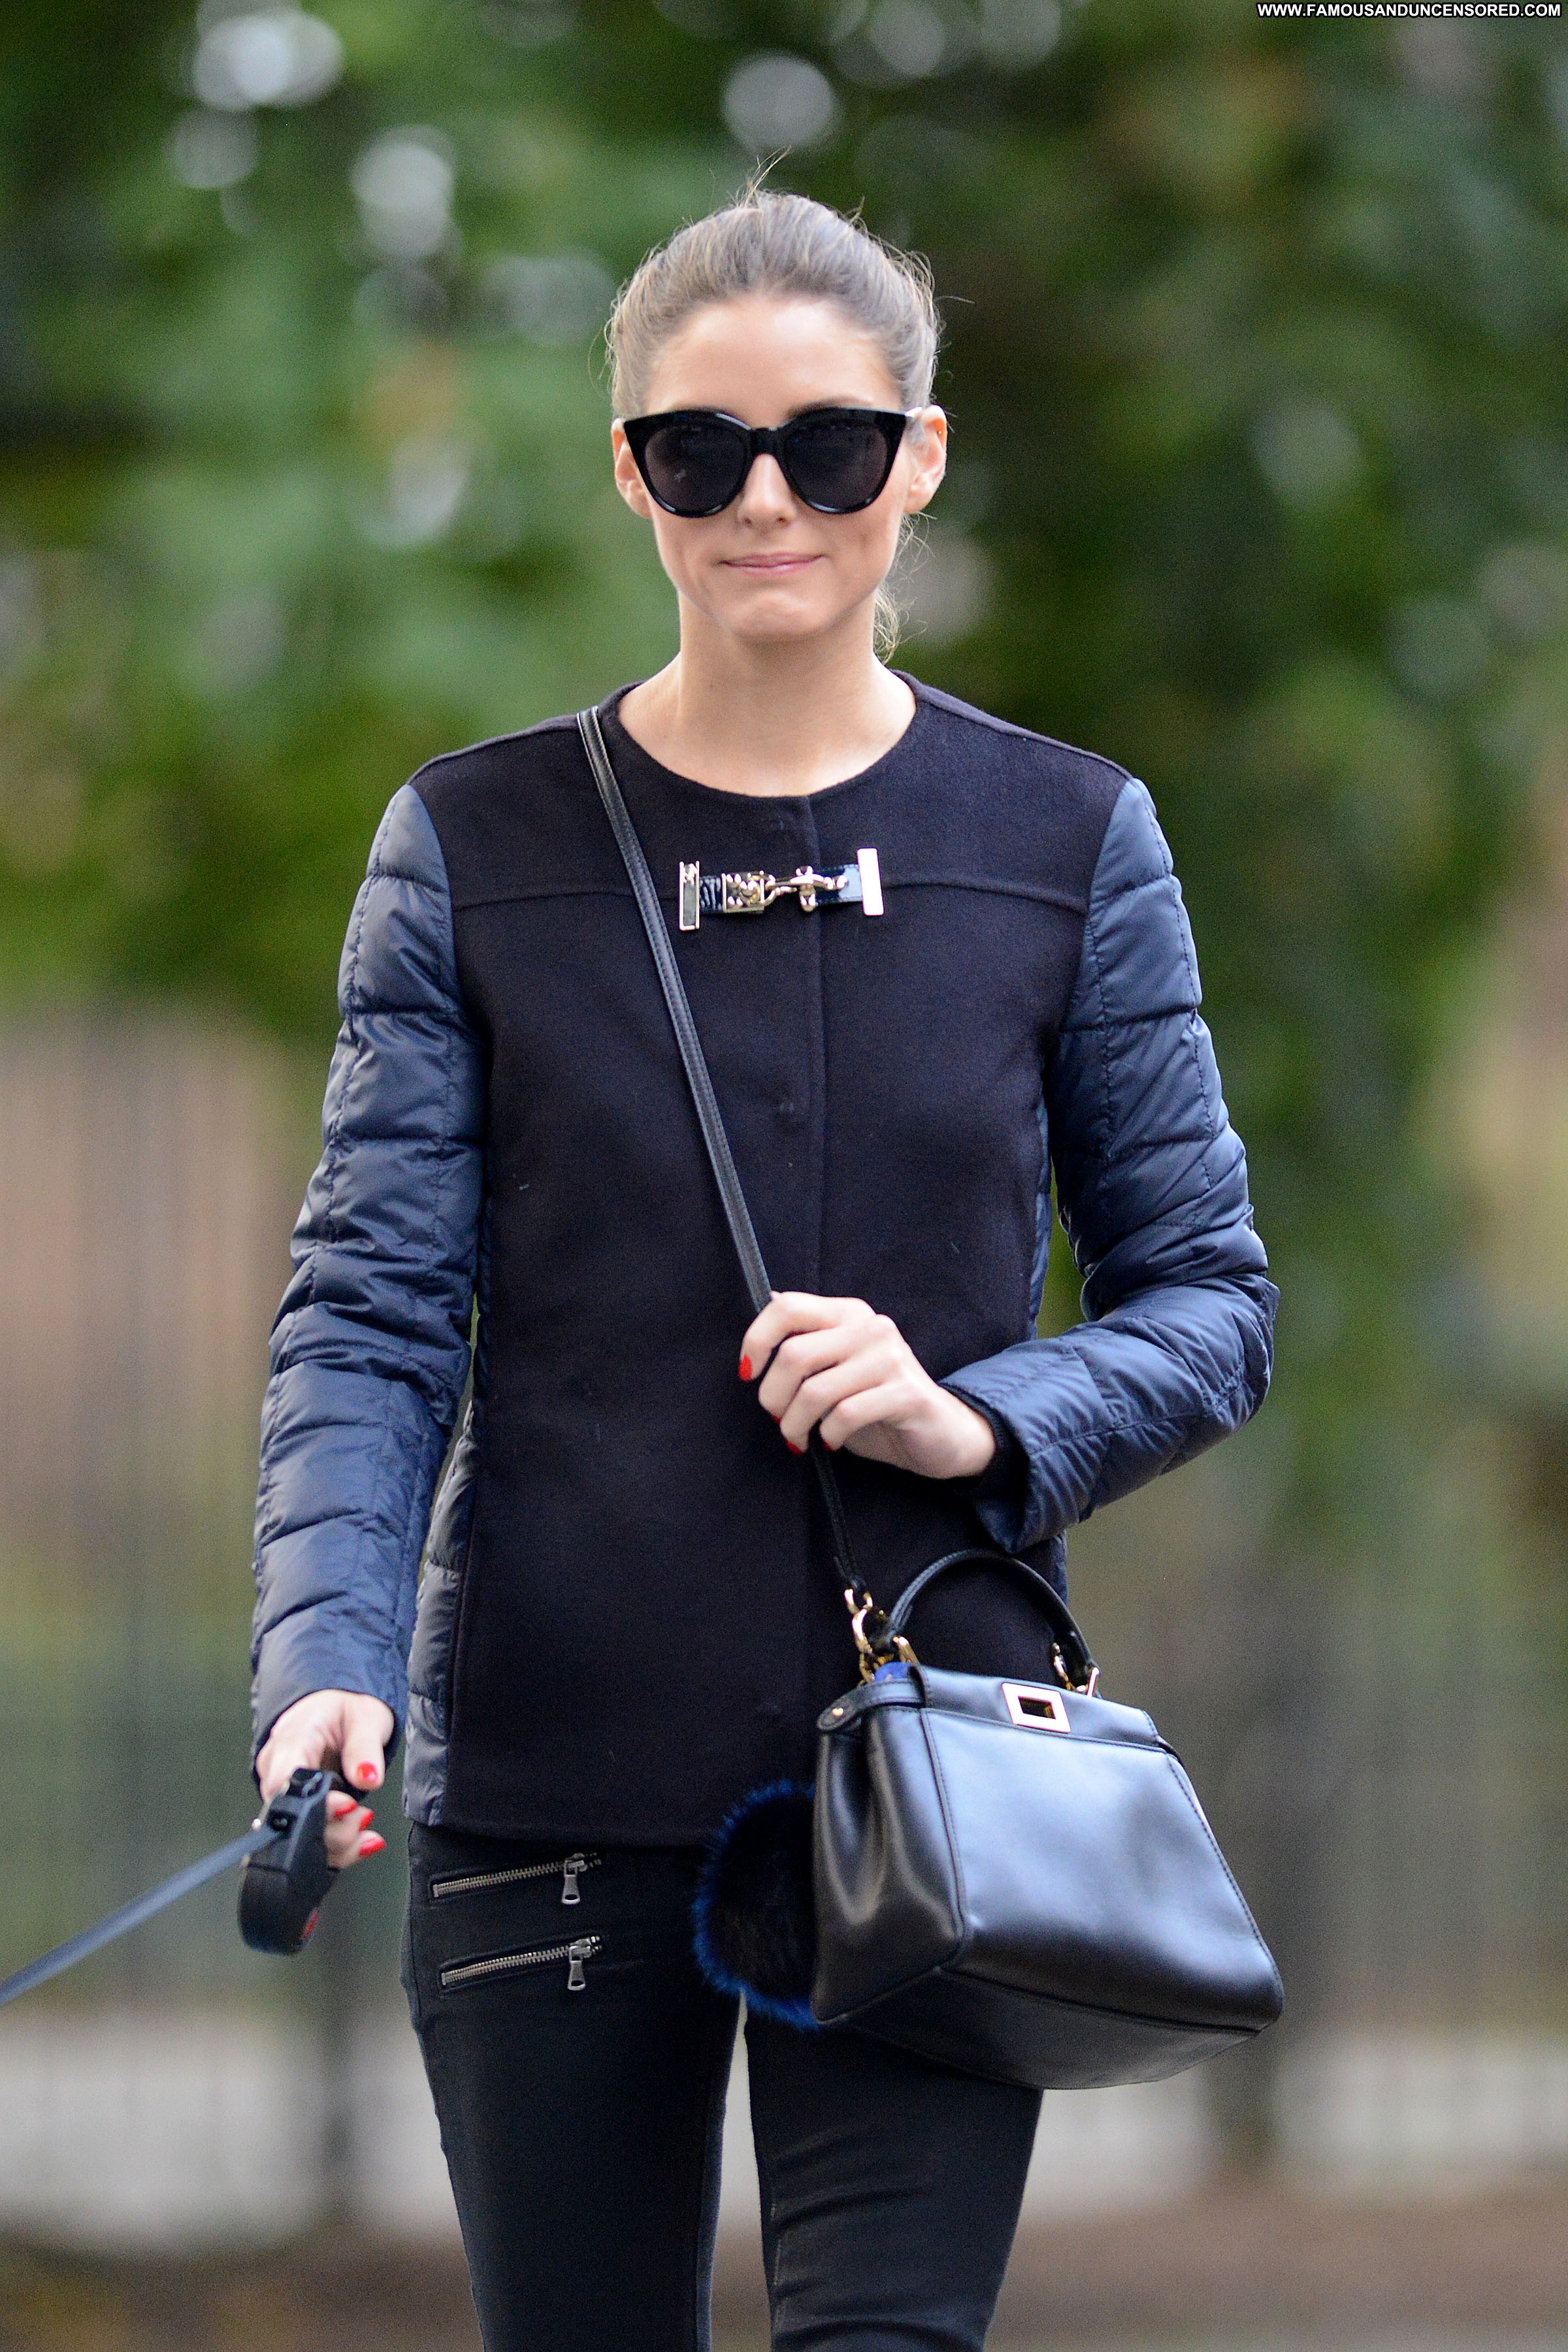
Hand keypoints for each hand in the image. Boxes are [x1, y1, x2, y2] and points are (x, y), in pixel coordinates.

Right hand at [256, 1689, 395, 1870]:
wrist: (340, 1706)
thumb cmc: (348, 1709)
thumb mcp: (366, 1718)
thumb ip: (365, 1749)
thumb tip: (367, 1777)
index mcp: (292, 1738)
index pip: (284, 1782)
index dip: (313, 1804)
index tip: (347, 1805)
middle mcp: (278, 1767)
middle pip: (290, 1816)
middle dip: (333, 1827)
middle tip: (363, 1815)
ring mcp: (284, 1791)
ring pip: (298, 1834)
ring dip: (338, 1841)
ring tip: (365, 1824)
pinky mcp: (295, 1808)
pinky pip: (309, 1837)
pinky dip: (338, 1847)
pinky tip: (362, 1841)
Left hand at [739, 1292, 997, 1480]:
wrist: (941, 1434)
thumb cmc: (877, 1403)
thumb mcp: (837, 1368)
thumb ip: (808, 1344)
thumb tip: (766, 1312)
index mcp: (849, 1313)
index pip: (787, 1307)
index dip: (756, 1340)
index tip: (749, 1373)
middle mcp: (870, 1328)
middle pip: (794, 1355)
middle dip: (773, 1397)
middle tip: (778, 1420)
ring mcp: (890, 1359)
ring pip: (815, 1391)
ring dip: (795, 1424)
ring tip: (798, 1438)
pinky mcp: (906, 1394)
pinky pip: (845, 1415)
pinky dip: (828, 1435)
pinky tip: (831, 1441)